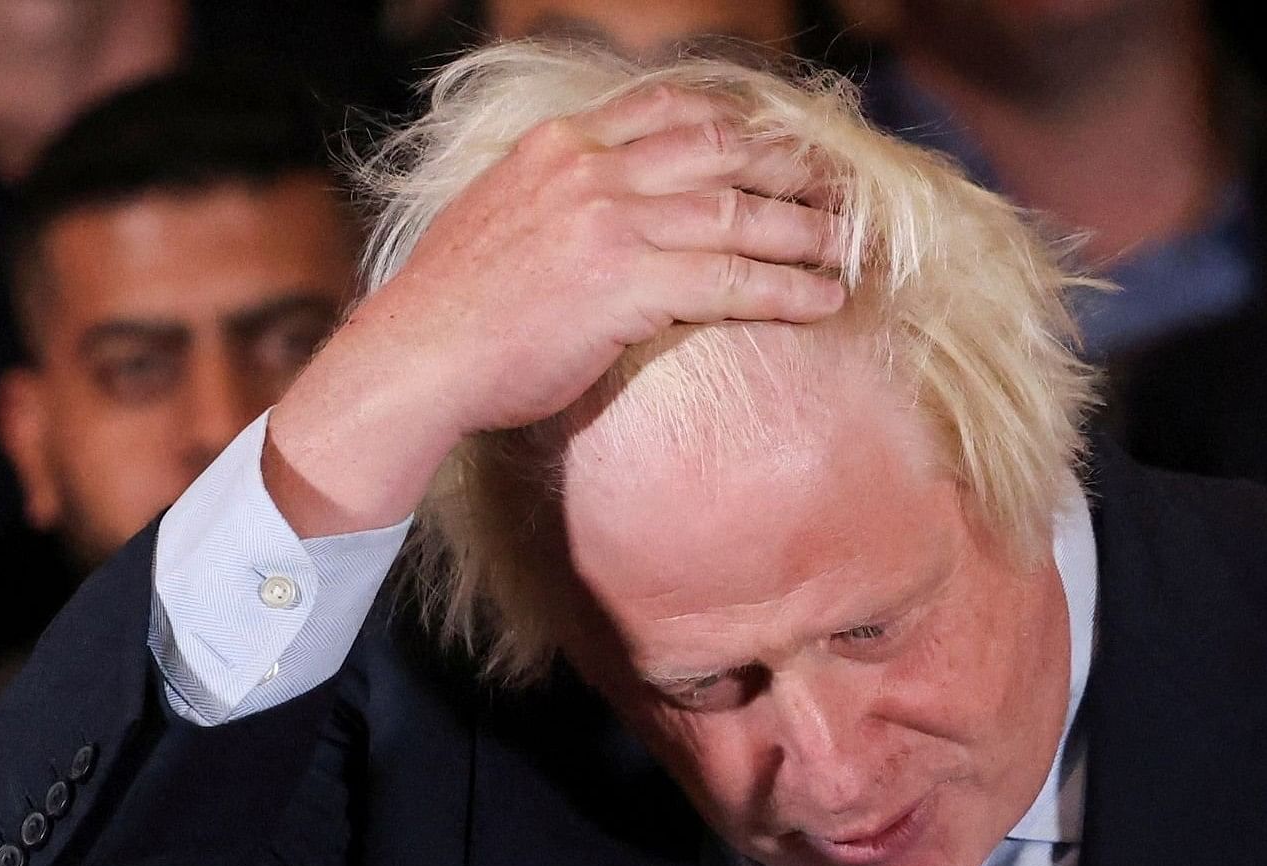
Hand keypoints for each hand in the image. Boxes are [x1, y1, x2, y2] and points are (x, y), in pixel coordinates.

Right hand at [264, 85, 847, 537]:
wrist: (417, 357)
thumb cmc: (456, 308)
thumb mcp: (502, 215)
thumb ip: (559, 195)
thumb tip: (604, 210)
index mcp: (561, 144)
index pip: (672, 108)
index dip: (740, 125)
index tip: (780, 146)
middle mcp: (591, 167)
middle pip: (722, 149)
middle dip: (790, 168)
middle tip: (839, 191)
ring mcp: (610, 221)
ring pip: (738, 211)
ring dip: (806, 229)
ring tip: (849, 248)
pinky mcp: (626, 282)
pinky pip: (731, 277)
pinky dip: (788, 286)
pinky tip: (823, 299)